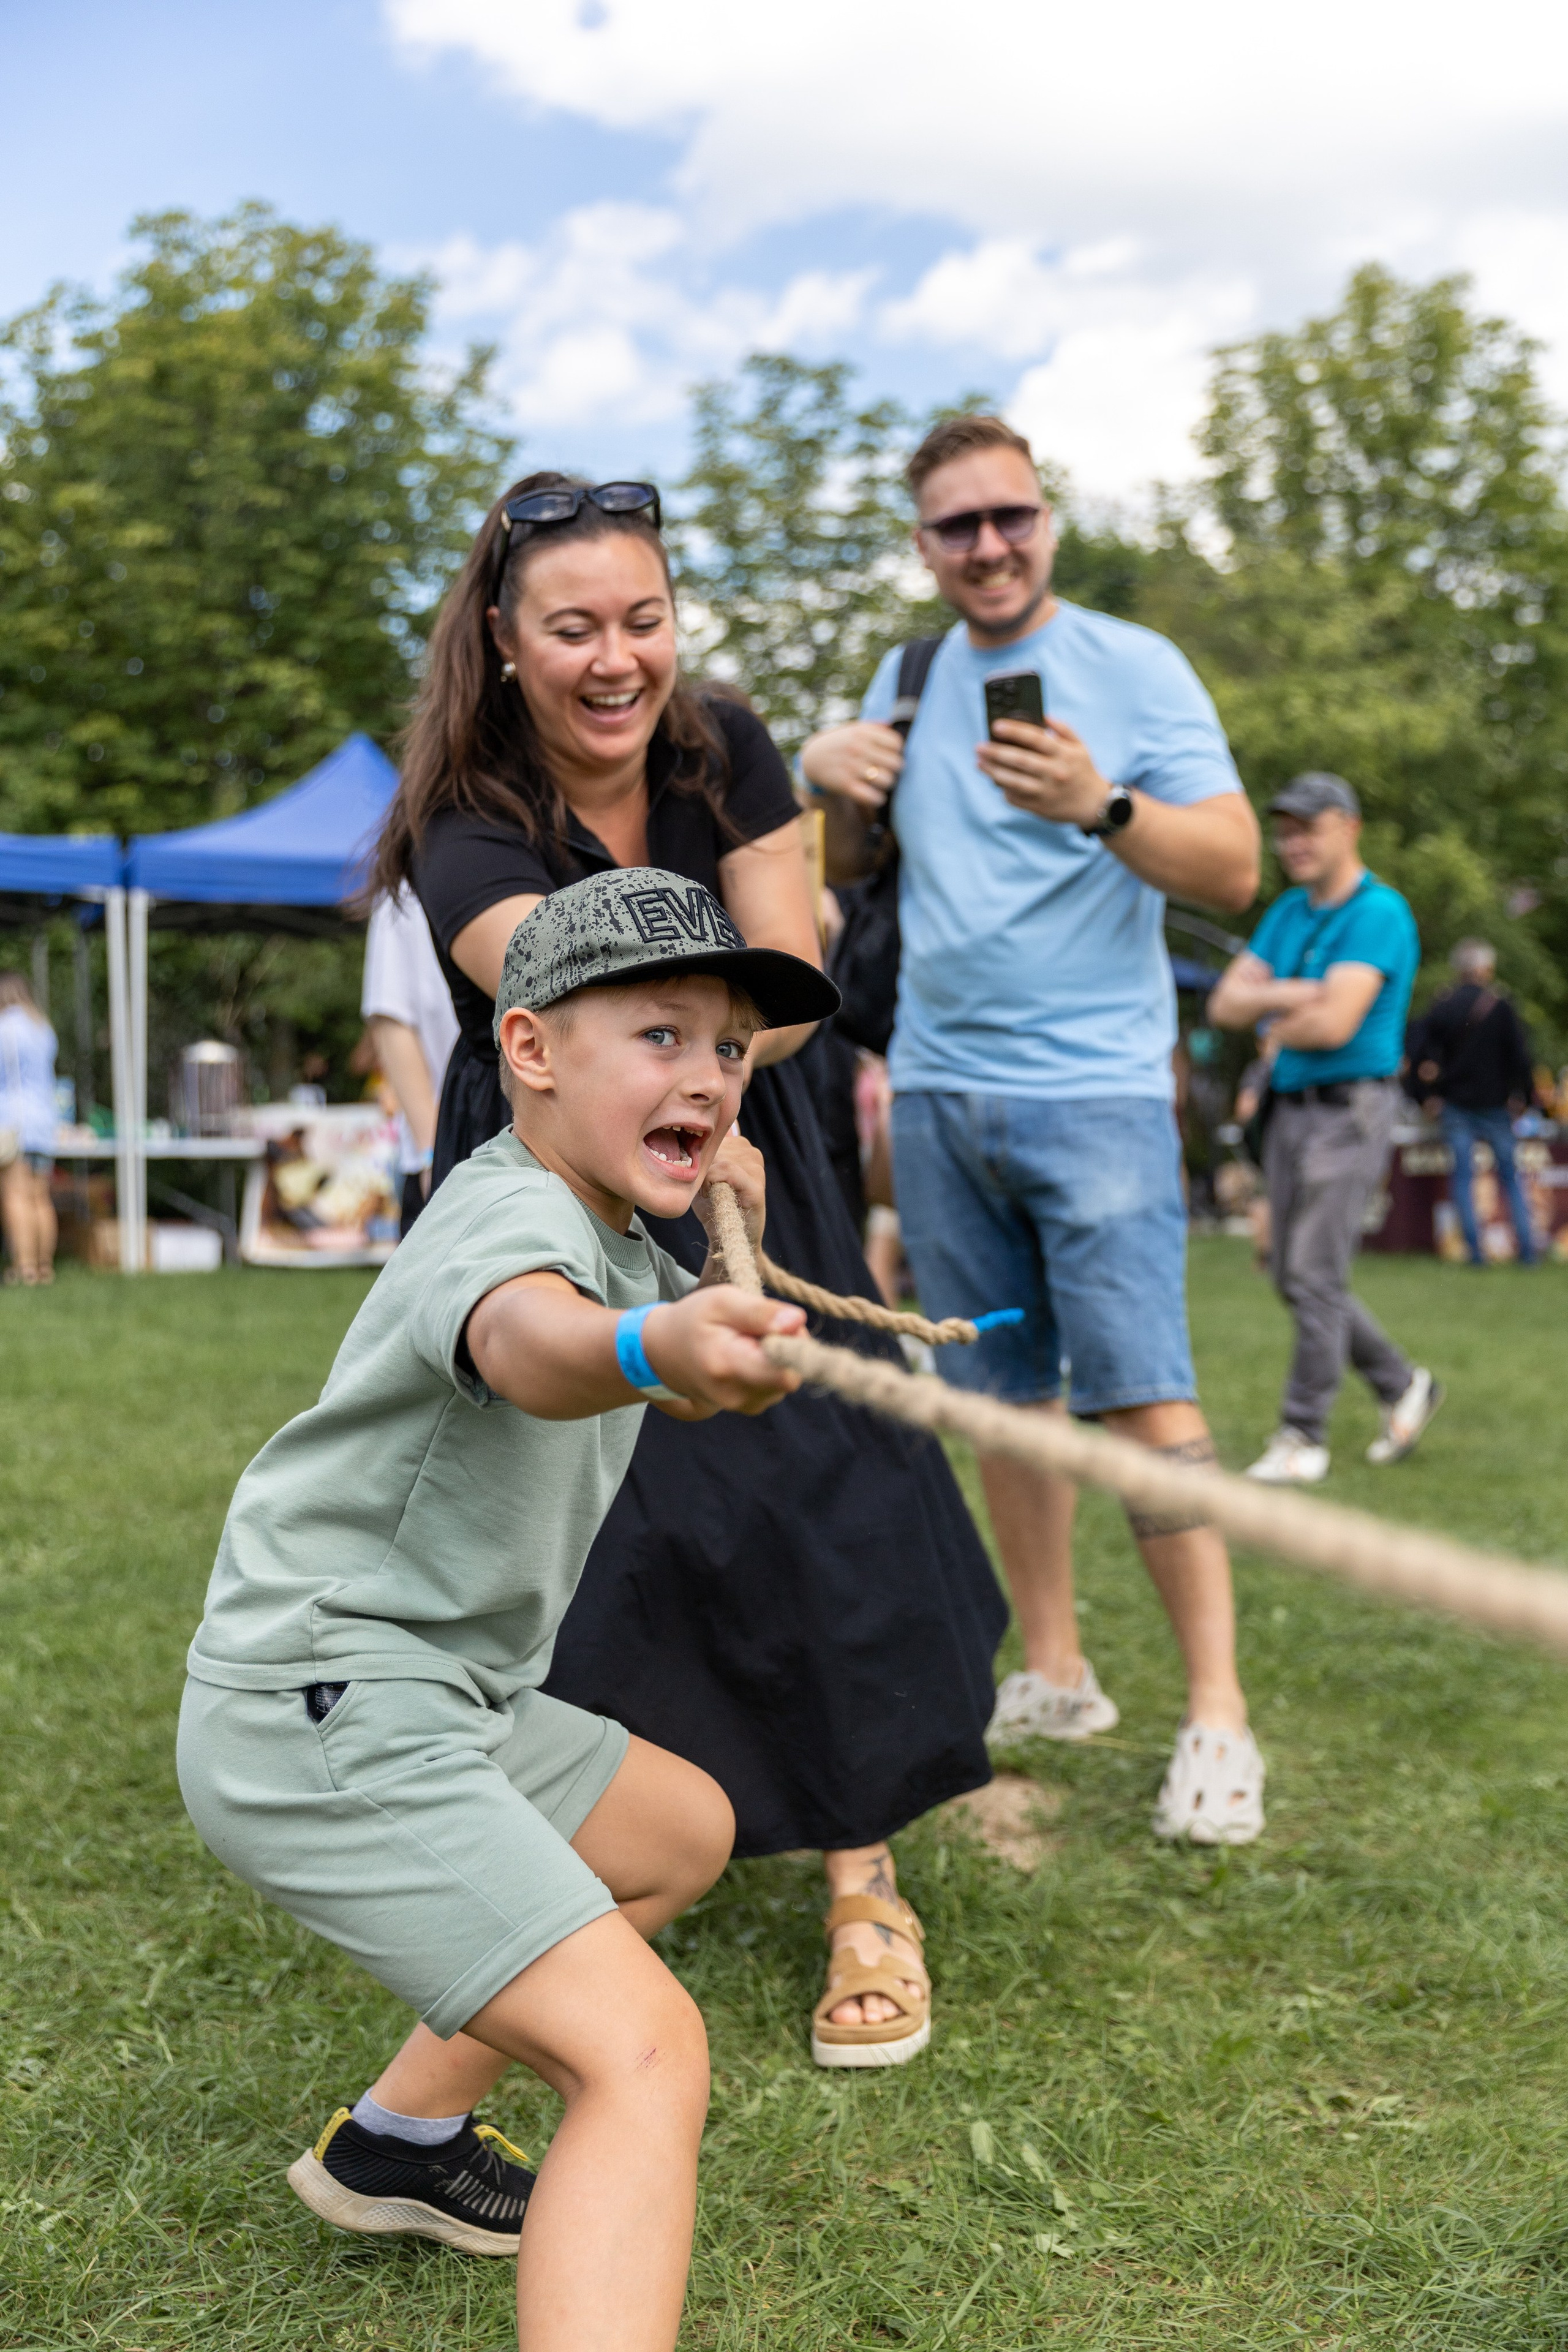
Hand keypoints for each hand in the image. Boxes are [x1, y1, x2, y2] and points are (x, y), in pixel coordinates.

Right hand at [642, 1287, 805, 1414]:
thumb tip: (798, 1321)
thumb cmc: (693, 1320)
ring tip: (750, 1340)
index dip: (794, 1347)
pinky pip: (777, 1385)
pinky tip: (749, 1354)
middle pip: (791, 1375)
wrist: (663, 1353)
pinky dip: (771, 1368)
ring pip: (787, 1380)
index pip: (786, 1373)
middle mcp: (736, 1395)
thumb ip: (760, 1312)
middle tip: (762, 1327)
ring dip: (778, 1357)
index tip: (780, 1326)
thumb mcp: (722, 1301)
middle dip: (788, 1347)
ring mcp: (743, 1405)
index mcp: (728, 1366)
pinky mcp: (750, 1406)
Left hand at [693, 1128, 765, 1255]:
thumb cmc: (712, 1204)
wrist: (726, 1237)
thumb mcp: (703, 1172)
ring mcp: (756, 1167)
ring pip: (718, 1158)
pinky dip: (712, 1182)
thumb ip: (700, 1152)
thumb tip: (689, 1129)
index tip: (700, 1176)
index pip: (711, 1133)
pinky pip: (726, 1169)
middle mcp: (751, 1152)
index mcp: (740, 1145)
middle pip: (713, 1145)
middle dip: (702, 1167)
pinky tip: (711, 1195)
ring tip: (709, 1193)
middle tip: (704, 1188)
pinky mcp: (755, 1186)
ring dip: (706, 1177)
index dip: (699, 1154)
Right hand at [799, 721, 905, 812]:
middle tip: (888, 770)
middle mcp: (858, 749)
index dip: (897, 751)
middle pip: (895, 763)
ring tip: (881, 782)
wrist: (812, 758)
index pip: (896, 743)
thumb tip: (890, 725)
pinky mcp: (845, 785)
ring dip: (887, 783)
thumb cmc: (839, 743)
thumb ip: (873, 726)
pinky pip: (872, 797)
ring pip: (887, 780)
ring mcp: (851, 767)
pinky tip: (875, 795)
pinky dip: (877, 799)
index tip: (890, 755)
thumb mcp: (853, 728)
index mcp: (862, 733)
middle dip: (895, 769)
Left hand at [975, 716, 1109, 829]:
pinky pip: (1016, 798)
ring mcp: (1047, 792)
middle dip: (996, 753)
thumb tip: (1043, 716)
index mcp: (1064, 754)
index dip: (1014, 731)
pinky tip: (995, 780)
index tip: (995, 726)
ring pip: (1014, 781)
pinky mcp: (1040, 807)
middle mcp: (1055, 773)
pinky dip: (1004, 789)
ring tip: (980, 763)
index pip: (1036, 739)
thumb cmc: (1083, 771)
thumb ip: (1063, 729)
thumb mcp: (1080, 747)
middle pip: (1020, 760)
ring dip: (994, 772)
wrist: (1093, 804)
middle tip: (979, 747)